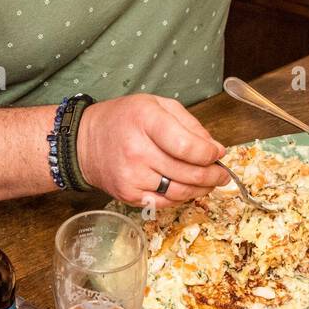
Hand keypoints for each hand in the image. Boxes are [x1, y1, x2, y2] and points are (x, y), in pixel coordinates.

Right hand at [76, 94, 229, 208]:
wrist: (85, 142)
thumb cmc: (124, 119)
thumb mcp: (157, 105)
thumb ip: (189, 125)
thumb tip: (215, 149)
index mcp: (146, 120)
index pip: (188, 146)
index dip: (209, 154)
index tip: (218, 153)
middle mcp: (137, 150)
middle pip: (188, 172)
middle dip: (213, 175)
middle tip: (223, 174)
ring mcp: (132, 176)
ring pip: (179, 191)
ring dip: (201, 189)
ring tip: (211, 183)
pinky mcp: (128, 194)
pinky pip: (165, 202)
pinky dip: (182, 198)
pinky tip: (188, 189)